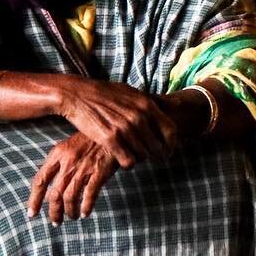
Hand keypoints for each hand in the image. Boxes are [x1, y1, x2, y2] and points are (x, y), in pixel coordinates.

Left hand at [28, 133, 118, 222]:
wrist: (112, 129)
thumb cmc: (90, 138)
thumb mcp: (69, 145)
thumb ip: (59, 163)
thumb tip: (51, 187)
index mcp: (57, 153)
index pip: (40, 180)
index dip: (34, 200)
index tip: (32, 214)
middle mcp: (68, 161)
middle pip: (55, 194)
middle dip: (54, 212)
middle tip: (55, 221)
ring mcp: (84, 167)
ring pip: (70, 197)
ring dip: (70, 211)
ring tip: (72, 217)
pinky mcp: (100, 171)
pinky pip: (89, 194)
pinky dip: (86, 206)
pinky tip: (86, 213)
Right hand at [48, 77, 176, 163]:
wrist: (77, 95)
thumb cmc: (105, 93)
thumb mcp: (133, 92)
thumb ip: (154, 101)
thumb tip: (178, 103)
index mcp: (146, 104)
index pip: (171, 130)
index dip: (172, 144)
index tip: (169, 151)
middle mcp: (138, 117)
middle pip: (158, 147)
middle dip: (157, 156)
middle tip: (152, 159)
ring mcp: (125, 128)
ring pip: (143, 156)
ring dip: (141, 159)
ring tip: (135, 156)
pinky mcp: (110, 139)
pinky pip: (128, 161)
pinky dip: (128, 164)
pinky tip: (123, 159)